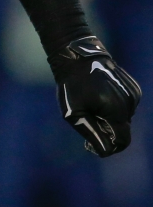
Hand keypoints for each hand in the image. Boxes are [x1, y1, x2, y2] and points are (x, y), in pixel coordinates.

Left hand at [48, 36, 140, 156]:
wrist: (78, 56)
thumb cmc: (72, 85)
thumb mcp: (73, 113)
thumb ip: (90, 133)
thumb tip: (104, 151)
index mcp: (118, 111)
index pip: (122, 141)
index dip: (109, 147)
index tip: (91, 144)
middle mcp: (130, 103)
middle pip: (122, 129)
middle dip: (106, 131)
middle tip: (87, 120)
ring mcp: (133, 94)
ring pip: (123, 117)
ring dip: (110, 117)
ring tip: (91, 104)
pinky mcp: (132, 87)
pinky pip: (125, 105)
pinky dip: (113, 106)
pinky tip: (99, 95)